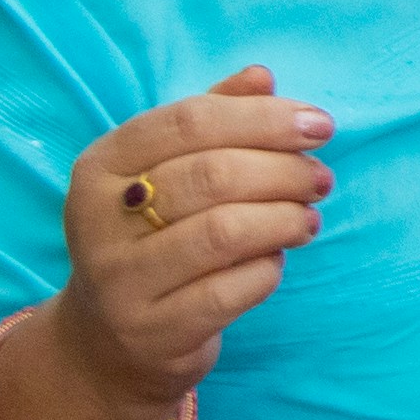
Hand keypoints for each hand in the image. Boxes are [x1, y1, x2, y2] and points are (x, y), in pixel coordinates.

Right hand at [37, 71, 332, 419]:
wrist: (109, 342)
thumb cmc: (152, 237)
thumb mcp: (165, 172)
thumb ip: (211, 118)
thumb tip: (262, 76)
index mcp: (101, 165)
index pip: (189, 120)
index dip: (263, 118)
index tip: (320, 125)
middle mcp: (99, 220)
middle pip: (212, 175)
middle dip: (284, 171)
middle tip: (321, 179)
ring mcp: (121, 281)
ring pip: (224, 233)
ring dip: (284, 219)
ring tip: (308, 218)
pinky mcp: (152, 332)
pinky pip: (231, 290)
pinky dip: (268, 269)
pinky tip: (276, 260)